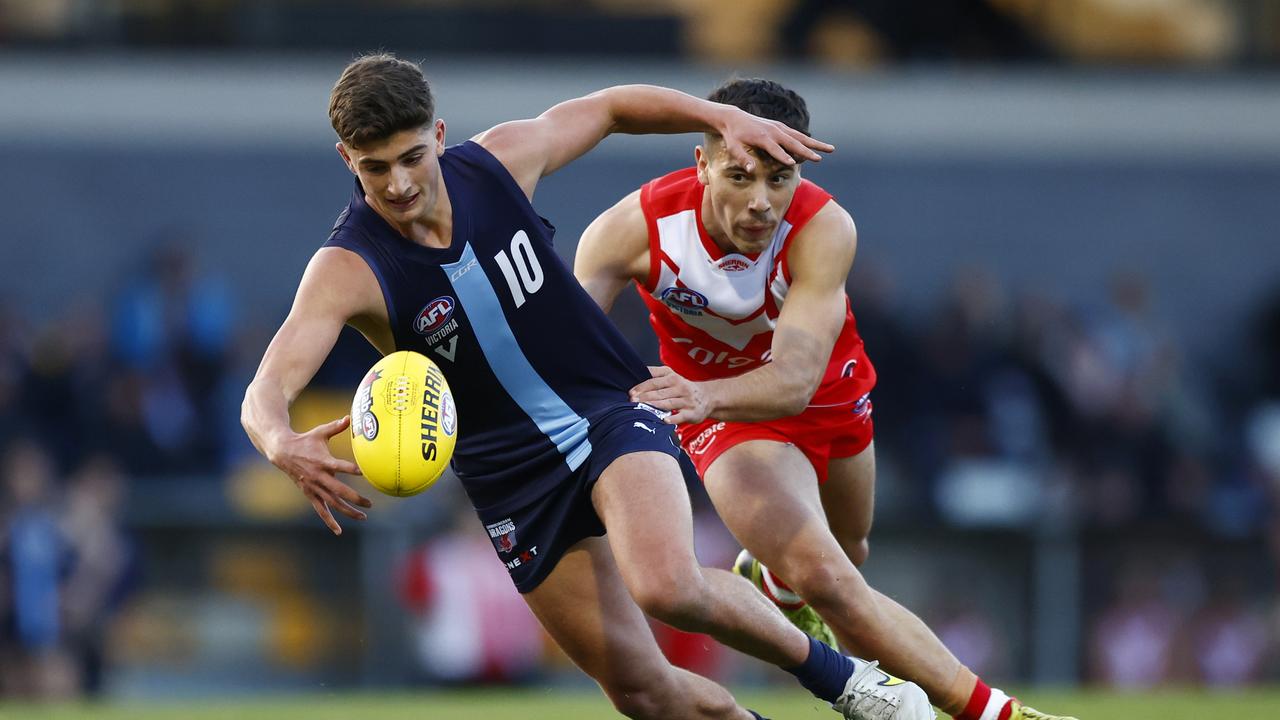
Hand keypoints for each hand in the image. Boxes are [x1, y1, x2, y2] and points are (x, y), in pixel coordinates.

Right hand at [267, 415, 371, 535]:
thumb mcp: (320, 432)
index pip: (340, 466)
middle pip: (339, 491)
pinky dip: (329, 521)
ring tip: (363, 517)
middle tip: (371, 504)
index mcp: (323, 461)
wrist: (281, 451)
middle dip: (355, 498)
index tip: (364, 473)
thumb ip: (336, 427)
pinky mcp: (309, 494)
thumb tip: (349, 416)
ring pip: (332, 503)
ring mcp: (313, 487)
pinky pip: (321, 510)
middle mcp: (318, 477)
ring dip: (348, 512)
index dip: (352, 470)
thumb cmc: (305, 440)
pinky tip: (339, 531)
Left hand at [629, 366, 712, 424]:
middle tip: (632, 401)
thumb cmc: (683, 388)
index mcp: (672, 377)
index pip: (654, 380)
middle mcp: (680, 387)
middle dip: (644, 396)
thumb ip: (656, 376)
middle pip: (659, 391)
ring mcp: (686, 400)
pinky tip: (664, 420)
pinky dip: (673, 418)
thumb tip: (635, 378)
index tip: (631, 391)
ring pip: (668, 402)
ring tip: (642, 408)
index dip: (642, 386)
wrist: (709, 397)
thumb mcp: (672, 376)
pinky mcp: (692, 413)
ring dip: (654, 405)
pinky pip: (681, 416)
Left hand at [717, 107, 833, 170]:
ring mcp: (779, 127)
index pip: (775, 149)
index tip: (794, 164)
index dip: (784, 157)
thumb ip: (742, 158)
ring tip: (831, 149)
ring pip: (800, 136)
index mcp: (762, 137)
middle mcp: (774, 131)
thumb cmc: (732, 136)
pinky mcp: (780, 126)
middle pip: (793, 142)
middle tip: (819, 159)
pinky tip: (818, 145)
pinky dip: (808, 140)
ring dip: (816, 143)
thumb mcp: (733, 148)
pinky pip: (797, 134)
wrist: (734, 117)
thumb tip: (750, 171)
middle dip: (807, 151)